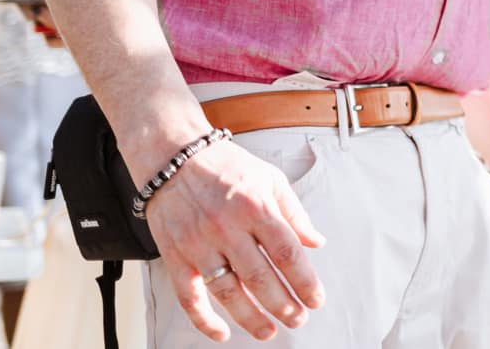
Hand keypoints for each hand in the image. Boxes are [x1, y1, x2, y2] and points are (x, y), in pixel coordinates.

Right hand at [141, 138, 326, 341]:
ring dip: (250, 317)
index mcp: (256, 207)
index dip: (304, 280)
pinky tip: (221, 333)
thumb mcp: (270, 179)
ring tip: (269, 331)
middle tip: (298, 320)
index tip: (316, 299)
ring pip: (228, 292)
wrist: (174, 157)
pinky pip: (189, 297)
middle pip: (260, 278)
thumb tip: (316, 242)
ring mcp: (199, 244)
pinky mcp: (175, 256)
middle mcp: (228, 228)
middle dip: (283, 305)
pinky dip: (204, 320)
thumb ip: (294, 213)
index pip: (287, 252)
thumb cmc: (226, 167)